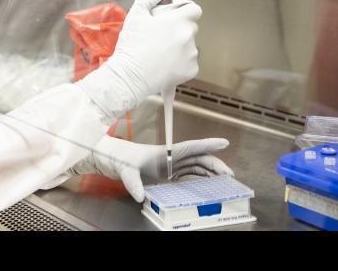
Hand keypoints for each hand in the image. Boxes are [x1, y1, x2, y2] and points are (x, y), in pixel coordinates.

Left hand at [69, 135, 232, 201]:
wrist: (107, 156)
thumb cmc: (116, 157)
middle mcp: (169, 157)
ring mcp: (168, 164)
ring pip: (195, 167)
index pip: (190, 147)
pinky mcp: (165, 172)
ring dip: (210, 172)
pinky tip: (207, 184)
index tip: (224, 142)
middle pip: (197, 158)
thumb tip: (139, 195)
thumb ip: (132, 182)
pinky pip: (187, 174)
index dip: (207, 145)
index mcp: (163, 152)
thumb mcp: (123, 169)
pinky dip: (200, 178)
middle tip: (230, 175)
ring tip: (224, 180)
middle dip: (215, 164)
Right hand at [77, 0, 201, 120]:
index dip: (185, 10)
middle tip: (160, 36)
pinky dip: (180, 63)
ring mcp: (191, 54)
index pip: (194, 9)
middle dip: (178, 29)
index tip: (175, 16)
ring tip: (159, 53)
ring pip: (189, 46)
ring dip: (179, 47)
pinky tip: (164, 64)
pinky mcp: (191, 70)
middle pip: (190, 28)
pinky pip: (189, 62)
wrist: (130, 76)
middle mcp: (188, 36)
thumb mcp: (135, 15)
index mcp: (177, 21)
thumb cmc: (131, 45)